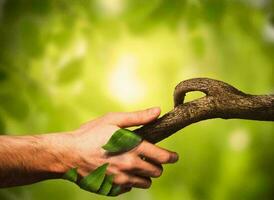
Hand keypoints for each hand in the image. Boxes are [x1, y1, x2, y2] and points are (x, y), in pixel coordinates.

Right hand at [59, 107, 178, 194]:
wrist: (68, 154)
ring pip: (145, 182)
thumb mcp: (113, 120)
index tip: (173, 157)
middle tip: (149, 158)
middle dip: (157, 165)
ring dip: (145, 175)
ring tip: (135, 165)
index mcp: (133, 148)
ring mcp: (121, 179)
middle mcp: (130, 166)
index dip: (172, 157)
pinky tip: (120, 172)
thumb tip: (157, 111)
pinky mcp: (112, 188)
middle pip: (157, 172)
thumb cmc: (90, 134)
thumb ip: (138, 117)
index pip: (163, 157)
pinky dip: (129, 181)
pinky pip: (129, 188)